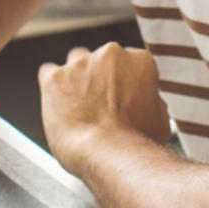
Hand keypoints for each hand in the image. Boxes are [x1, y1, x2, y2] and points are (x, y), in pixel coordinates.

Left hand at [38, 43, 172, 172]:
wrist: (107, 153)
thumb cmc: (135, 142)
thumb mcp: (161, 122)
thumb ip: (153, 104)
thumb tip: (150, 105)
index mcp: (140, 61)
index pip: (130, 64)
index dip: (125, 83)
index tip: (122, 99)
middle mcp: (110, 54)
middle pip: (101, 60)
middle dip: (100, 79)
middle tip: (101, 105)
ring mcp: (80, 64)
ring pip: (75, 63)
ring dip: (76, 79)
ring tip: (78, 106)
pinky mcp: (55, 77)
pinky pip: (48, 73)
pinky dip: (51, 87)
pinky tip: (57, 103)